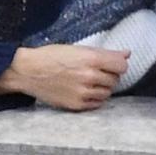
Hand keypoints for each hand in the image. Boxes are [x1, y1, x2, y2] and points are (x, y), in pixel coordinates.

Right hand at [0, 45, 129, 109]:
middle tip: (95, 72)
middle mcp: (89, 77)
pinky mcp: (76, 105)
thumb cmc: (52, 57)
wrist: (28, 71)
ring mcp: (83, 93)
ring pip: (107, 93)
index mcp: (91, 59)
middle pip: (115, 80)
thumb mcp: (78, 49)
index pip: (122, 66)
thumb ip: (105, 53)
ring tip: (88, 81)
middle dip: (109, 76)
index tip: (111, 65)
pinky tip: (83, 91)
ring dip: (102, 88)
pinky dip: (94, 98)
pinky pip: (97, 104)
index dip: (118, 65)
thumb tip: (127, 54)